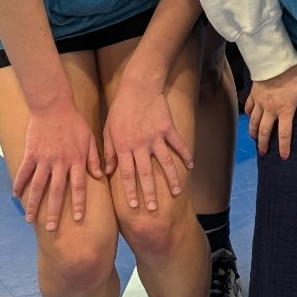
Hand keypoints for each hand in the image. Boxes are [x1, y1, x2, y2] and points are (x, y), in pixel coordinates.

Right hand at [14, 102, 102, 231]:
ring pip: (39, 186)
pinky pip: (24, 172)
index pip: (79, 186)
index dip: (79, 203)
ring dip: (34, 204)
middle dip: (54, 212)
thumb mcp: (90, 139)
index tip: (78, 219)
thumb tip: (100, 176)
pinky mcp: (31, 153)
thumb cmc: (75, 122)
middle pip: (57, 192)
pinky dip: (19, 184)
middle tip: (52, 229)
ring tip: (30, 220)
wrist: (54, 106)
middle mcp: (61, 163)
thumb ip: (94, 158)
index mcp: (77, 160)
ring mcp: (44, 159)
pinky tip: (16, 196)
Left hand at [101, 75, 192, 212]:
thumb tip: (105, 172)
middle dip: (149, 192)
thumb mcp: (108, 130)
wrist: (138, 87)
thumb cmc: (120, 109)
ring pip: (165, 162)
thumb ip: (108, 152)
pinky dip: (185, 155)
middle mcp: (140, 145)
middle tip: (153, 209)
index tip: (133, 206)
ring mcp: (156, 137)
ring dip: (171, 178)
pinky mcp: (168, 128)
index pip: (127, 174)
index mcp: (124, 146)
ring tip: (177, 192)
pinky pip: (178, 144)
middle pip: (146, 173)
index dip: (130, 191)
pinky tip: (191, 166)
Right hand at [244, 63, 296, 158]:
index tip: (283, 157)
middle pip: (265, 131)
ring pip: (254, 121)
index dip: (284, 146)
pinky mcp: (253, 94)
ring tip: (254, 138)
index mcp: (285, 110)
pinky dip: (248, 114)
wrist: (273, 60)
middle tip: (263, 152)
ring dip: (254, 132)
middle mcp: (270, 110)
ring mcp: (260, 102)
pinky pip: (248, 107)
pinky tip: (249, 117)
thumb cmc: (294, 73)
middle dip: (263, 143)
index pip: (285, 133)